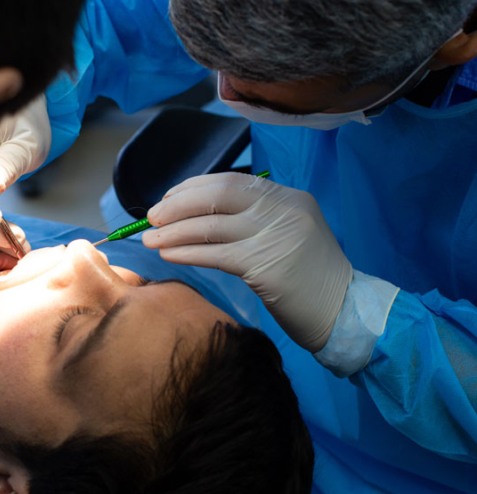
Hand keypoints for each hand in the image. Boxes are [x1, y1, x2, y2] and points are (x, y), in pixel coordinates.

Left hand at [142, 172, 352, 351]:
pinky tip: (168, 254)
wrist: (344, 312)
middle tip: (151, 218)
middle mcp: (283, 210)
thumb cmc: (309, 278)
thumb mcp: (288, 234)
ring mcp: (276, 236)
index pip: (231, 181)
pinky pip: (214, 254)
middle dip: (177, 205)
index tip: (167, 199)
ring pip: (210, 225)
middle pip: (217, 195)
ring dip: (173, 231)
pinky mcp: (266, 266)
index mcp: (288, 197)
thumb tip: (196, 214)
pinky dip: (186, 252)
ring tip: (149, 239)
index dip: (193, 188)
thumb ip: (253, 219)